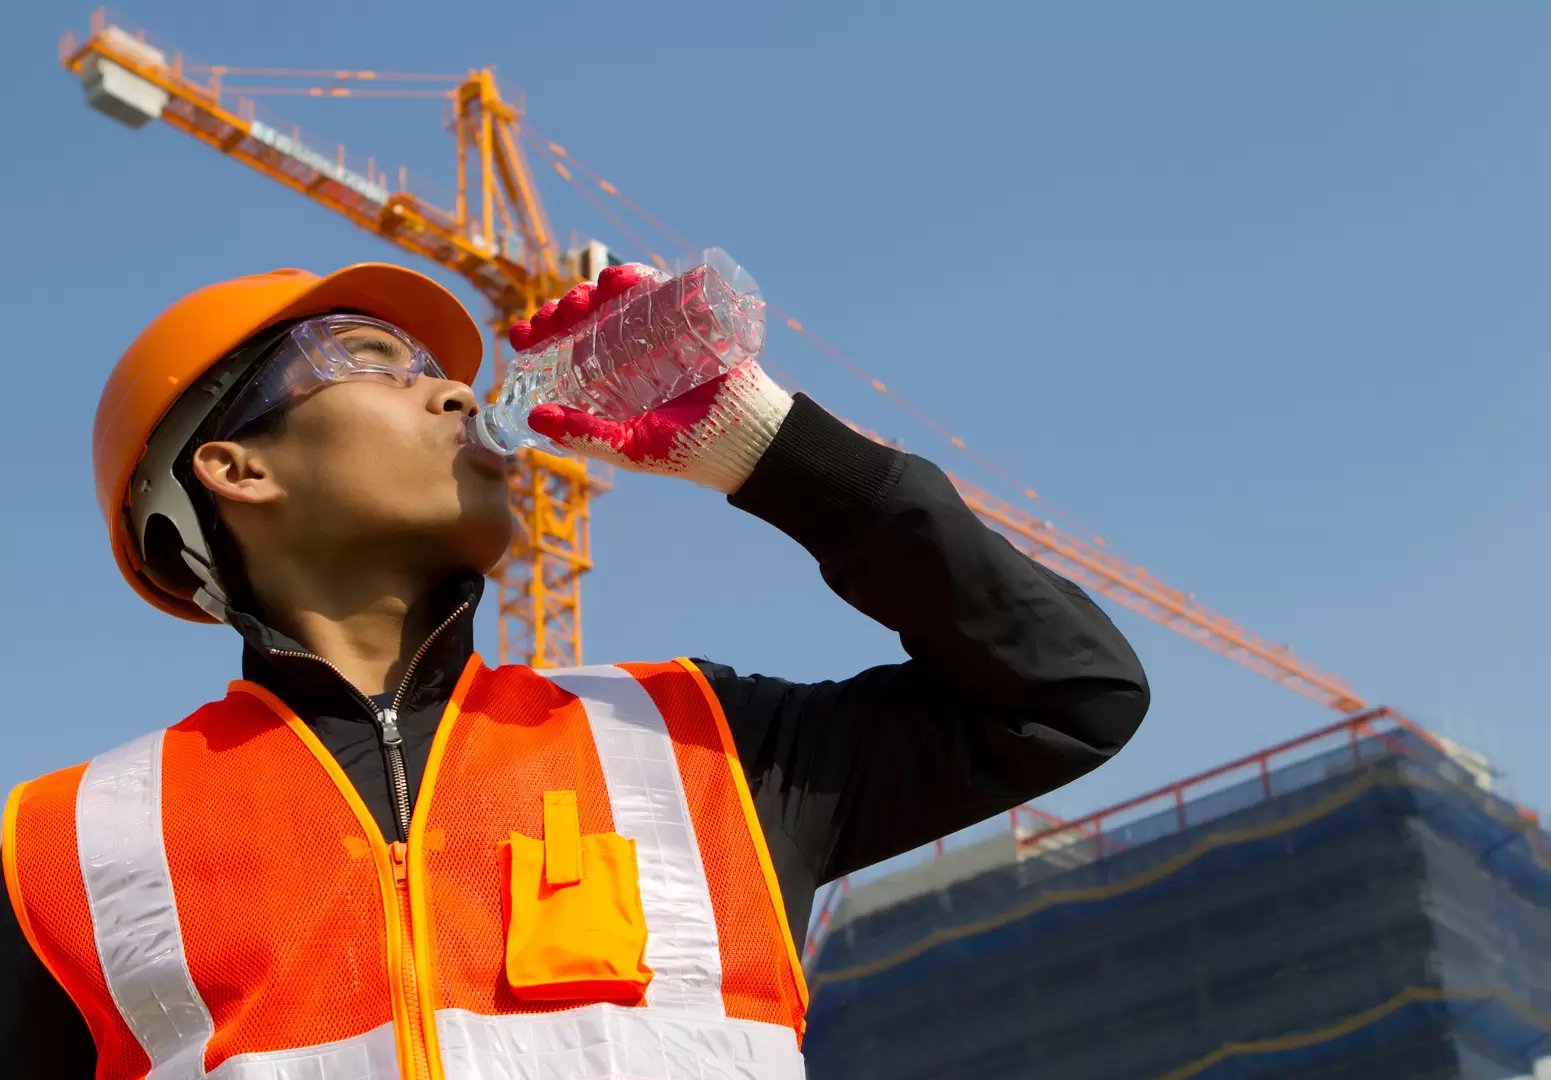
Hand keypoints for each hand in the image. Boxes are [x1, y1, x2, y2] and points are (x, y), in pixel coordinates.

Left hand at [510, 264, 792, 493]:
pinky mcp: (688, 316)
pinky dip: (636, 277)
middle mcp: (627, 352)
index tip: (520, 333)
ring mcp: (657, 331)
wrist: (748, 439)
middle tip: (556, 315)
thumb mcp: (630, 449)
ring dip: (593, 291)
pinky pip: (659, 288)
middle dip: (563, 312)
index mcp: (607, 381)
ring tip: (585, 297)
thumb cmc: (688, 451)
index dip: (539, 337)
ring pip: (615, 300)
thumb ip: (585, 437)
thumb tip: (535, 417)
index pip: (563, 350)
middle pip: (585, 319)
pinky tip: (617, 280)